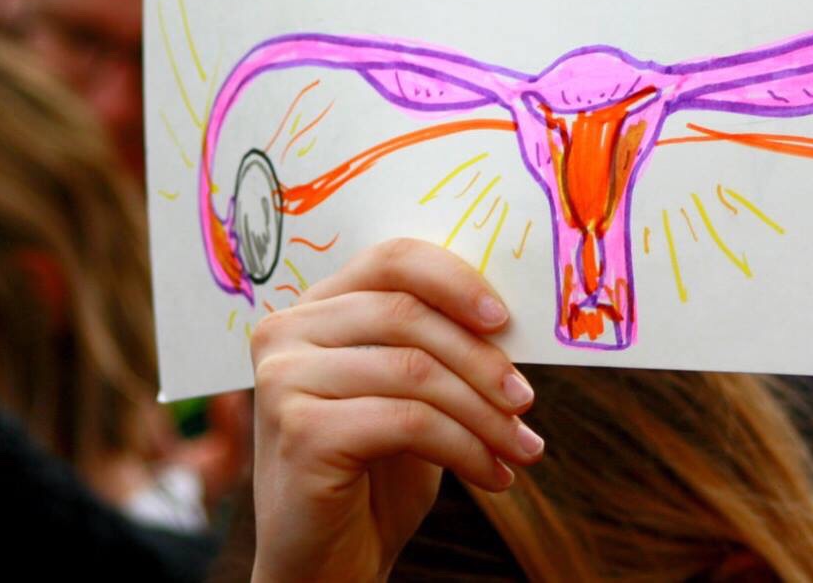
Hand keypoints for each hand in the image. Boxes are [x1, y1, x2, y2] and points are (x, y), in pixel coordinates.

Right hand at [249, 237, 541, 582]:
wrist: (324, 568)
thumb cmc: (372, 478)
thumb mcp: (405, 397)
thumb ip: (430, 346)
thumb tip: (505, 314)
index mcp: (311, 310)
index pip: (391, 261)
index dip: (455, 281)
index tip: (507, 321)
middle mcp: (285, 333)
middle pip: (407, 315)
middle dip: (482, 361)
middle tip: (527, 402)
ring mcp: (285, 380)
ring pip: (415, 371)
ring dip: (484, 414)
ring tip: (521, 449)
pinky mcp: (300, 430)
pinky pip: (409, 421)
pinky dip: (465, 448)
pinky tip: (492, 475)